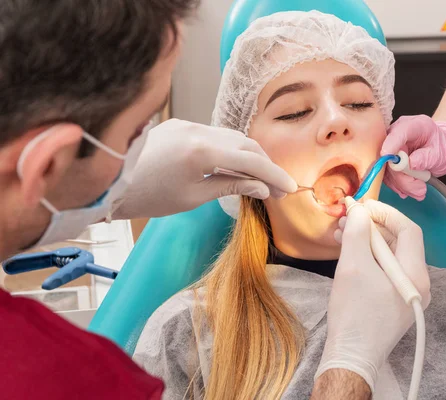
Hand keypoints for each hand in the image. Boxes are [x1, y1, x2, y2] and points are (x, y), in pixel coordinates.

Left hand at [112, 119, 296, 218]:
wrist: (106, 182)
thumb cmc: (146, 197)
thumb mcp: (192, 197)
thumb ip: (230, 186)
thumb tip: (261, 187)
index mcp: (201, 151)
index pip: (250, 160)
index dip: (273, 175)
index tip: (289, 188)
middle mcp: (197, 130)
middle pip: (244, 143)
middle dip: (264, 164)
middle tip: (276, 187)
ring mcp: (187, 124)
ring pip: (230, 137)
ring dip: (248, 156)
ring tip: (259, 179)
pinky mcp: (178, 125)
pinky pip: (214, 135)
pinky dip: (229, 150)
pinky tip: (234, 166)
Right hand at [316, 201, 429, 392]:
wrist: (352, 356)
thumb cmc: (354, 312)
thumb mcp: (353, 266)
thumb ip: (358, 232)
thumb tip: (359, 210)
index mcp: (415, 274)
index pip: (408, 230)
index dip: (385, 213)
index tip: (361, 206)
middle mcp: (418, 282)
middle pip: (400, 242)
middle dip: (373, 226)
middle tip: (347, 219)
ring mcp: (408, 293)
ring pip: (391, 255)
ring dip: (368, 240)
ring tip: (342, 233)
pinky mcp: (395, 301)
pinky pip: (385, 270)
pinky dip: (369, 257)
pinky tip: (349, 251)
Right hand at [382, 115, 445, 199]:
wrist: (441, 148)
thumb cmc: (442, 147)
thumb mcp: (440, 153)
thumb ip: (426, 157)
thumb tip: (411, 163)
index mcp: (412, 126)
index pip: (398, 133)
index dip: (390, 144)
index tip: (386, 155)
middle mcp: (396, 134)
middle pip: (389, 157)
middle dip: (402, 177)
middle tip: (420, 189)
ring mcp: (390, 147)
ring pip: (387, 170)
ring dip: (403, 184)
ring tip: (420, 189)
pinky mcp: (388, 160)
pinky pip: (388, 176)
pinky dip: (400, 185)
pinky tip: (412, 188)